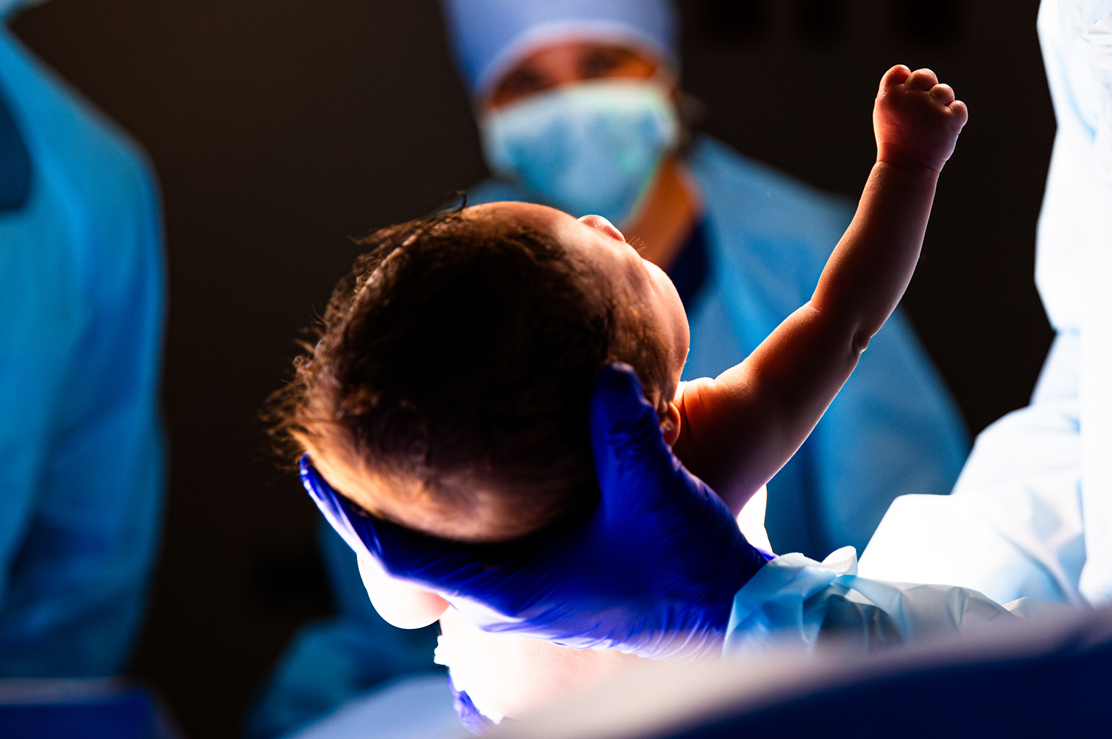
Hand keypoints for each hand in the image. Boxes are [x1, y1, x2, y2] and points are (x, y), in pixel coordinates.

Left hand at [300, 364, 771, 660]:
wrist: (734, 607)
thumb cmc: (686, 564)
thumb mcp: (653, 488)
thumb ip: (622, 427)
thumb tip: (599, 366)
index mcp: (510, 588)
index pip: (401, 557)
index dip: (349, 512)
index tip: (310, 468)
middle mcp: (513, 595)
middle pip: (420, 554)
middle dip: (383, 506)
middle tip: (352, 450)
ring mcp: (538, 590)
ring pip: (461, 549)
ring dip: (431, 509)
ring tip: (407, 454)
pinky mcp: (565, 578)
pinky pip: (500, 543)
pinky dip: (479, 508)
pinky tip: (491, 467)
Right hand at [874, 65, 968, 173]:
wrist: (905, 169)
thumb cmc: (895, 141)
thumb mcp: (885, 113)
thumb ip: (896, 91)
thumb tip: (910, 74)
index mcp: (889, 95)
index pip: (900, 70)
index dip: (905, 80)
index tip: (905, 98)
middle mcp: (910, 97)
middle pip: (925, 75)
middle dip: (927, 88)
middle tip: (922, 112)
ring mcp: (931, 108)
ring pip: (944, 90)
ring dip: (942, 104)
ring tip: (931, 125)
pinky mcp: (950, 119)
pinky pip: (959, 107)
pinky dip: (954, 117)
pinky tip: (942, 130)